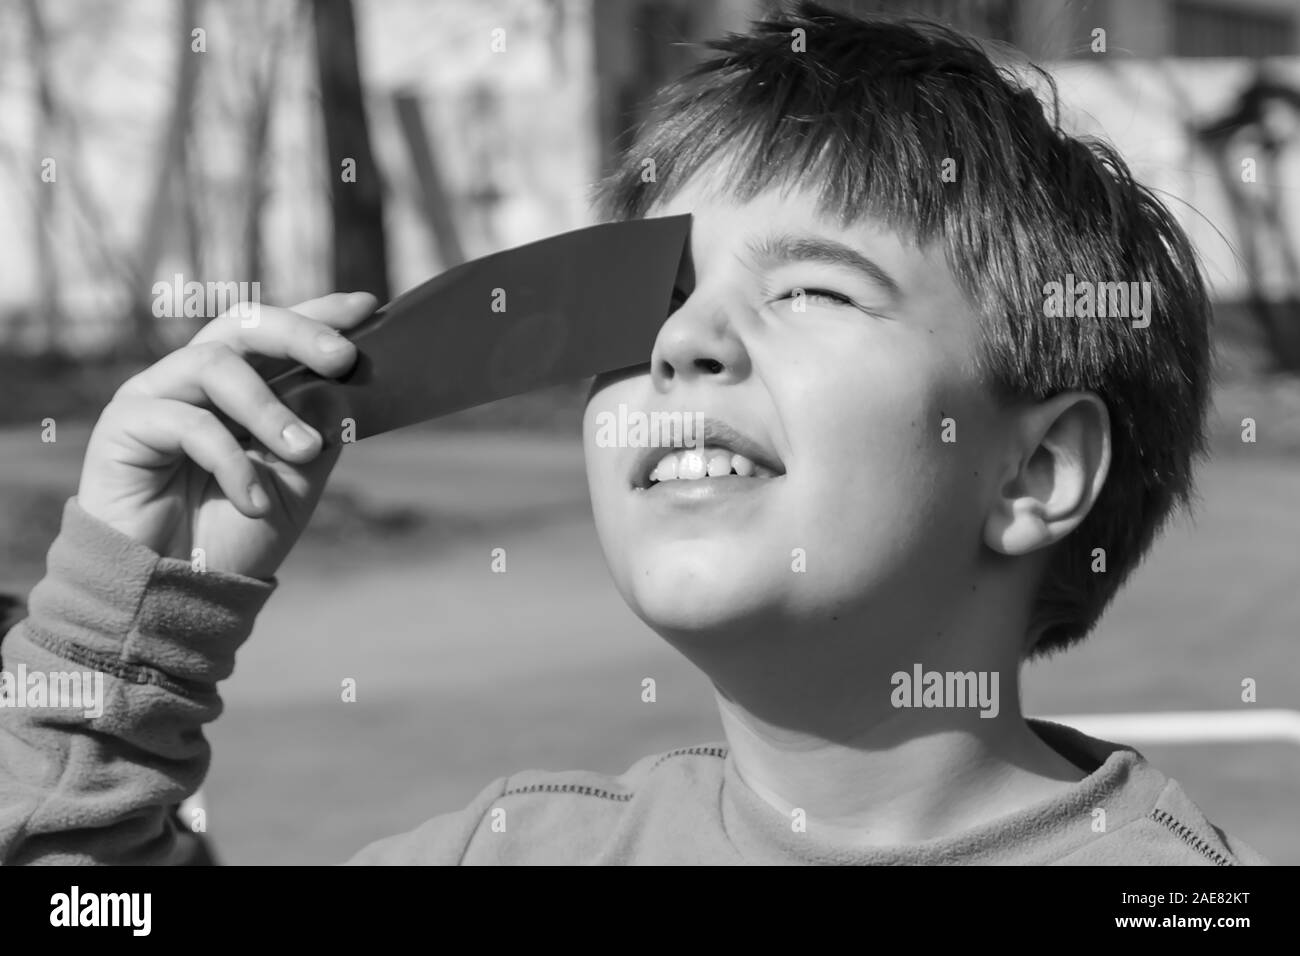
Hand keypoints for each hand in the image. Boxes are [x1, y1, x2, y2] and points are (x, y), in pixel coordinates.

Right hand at [77, 292, 375, 578]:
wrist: (178, 594)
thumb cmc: (235, 535)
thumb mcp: (296, 482)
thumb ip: (319, 429)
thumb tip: (346, 383)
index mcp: (238, 388)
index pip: (275, 333)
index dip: (318, 314)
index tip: (368, 307)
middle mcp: (193, 380)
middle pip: (241, 325)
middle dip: (298, 334)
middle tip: (344, 359)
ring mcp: (156, 396)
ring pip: (214, 364)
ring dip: (269, 408)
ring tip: (304, 450)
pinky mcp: (125, 424)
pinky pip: (188, 423)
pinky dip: (232, 462)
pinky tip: (255, 502)